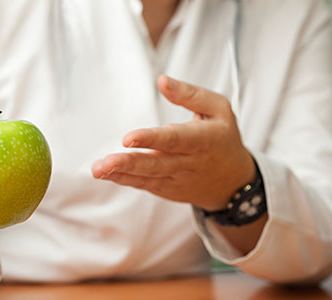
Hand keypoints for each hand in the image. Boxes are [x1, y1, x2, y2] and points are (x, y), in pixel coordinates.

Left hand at [92, 75, 255, 210]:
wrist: (233, 181)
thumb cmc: (222, 138)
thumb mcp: (219, 109)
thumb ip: (190, 94)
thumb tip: (162, 80)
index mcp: (202, 139)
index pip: (174, 139)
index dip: (151, 139)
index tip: (128, 137)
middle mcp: (188, 162)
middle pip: (156, 163)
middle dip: (129, 163)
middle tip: (105, 162)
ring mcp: (176, 179)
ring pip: (147, 177)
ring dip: (121, 174)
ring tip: (98, 170)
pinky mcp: (167, 188)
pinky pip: (144, 184)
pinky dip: (125, 180)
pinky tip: (107, 174)